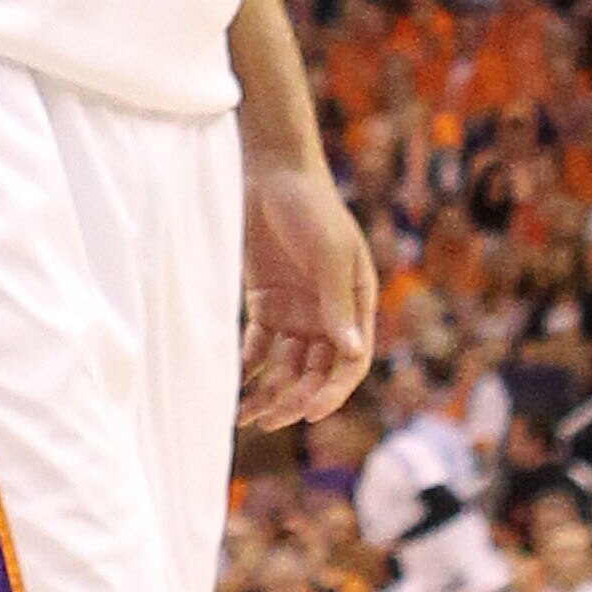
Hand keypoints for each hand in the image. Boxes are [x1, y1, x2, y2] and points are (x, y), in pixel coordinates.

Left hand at [242, 158, 376, 428]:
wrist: (271, 171)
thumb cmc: (311, 206)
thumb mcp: (330, 252)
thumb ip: (337, 302)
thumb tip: (351, 353)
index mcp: (356, 304)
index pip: (350, 361)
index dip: (332, 391)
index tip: (309, 412)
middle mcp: (328, 315)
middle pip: (316, 371)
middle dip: (295, 398)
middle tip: (269, 420)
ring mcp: (297, 311)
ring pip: (287, 366)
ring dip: (271, 392)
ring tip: (247, 417)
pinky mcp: (266, 305)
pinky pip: (259, 348)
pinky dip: (249, 370)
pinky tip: (235, 392)